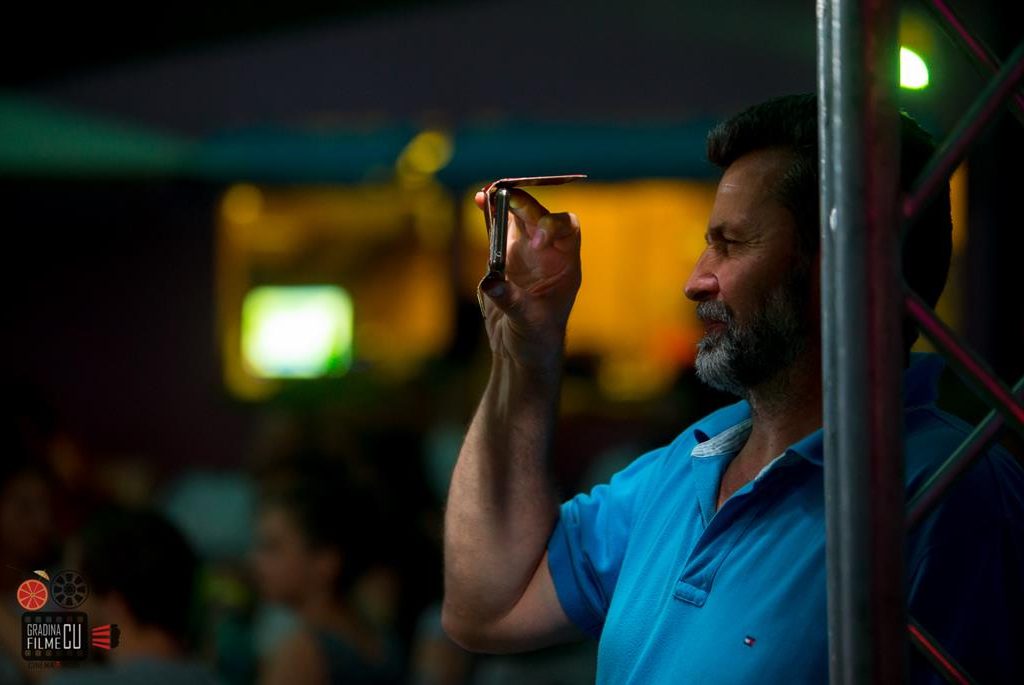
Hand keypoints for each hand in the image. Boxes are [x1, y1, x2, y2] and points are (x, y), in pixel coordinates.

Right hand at [475, 189, 581, 370]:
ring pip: (519, 217)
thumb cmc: (537, 339)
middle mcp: (547, 253)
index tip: (535, 241)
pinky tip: (480, 199)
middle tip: (504, 196)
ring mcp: (525, 253)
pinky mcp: (504, 258)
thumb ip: (510, 301)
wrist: (521, 350)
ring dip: (505, 203)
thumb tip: (492, 284)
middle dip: (523, 205)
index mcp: (564, 265)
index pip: (567, 230)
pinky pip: (499, 230)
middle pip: (539, 217)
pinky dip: (490, 215)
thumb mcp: (527, 322)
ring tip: (488, 192)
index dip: (552, 226)